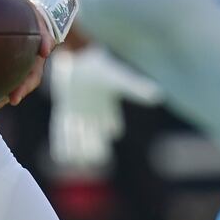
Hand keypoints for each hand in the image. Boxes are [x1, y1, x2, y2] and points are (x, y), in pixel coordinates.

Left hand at [0, 0, 52, 112]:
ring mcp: (26, 64)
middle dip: (24, 85)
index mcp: (37, 33)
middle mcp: (35, 52)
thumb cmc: (17, 6)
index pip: (45, 37)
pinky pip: (8, 85)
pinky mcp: (15, 71)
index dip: (46, 41)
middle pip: (34, 71)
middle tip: (13, 97)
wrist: (25, 21)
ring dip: (9, 95)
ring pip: (21, 83)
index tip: (45, 50)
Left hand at [46, 45, 162, 168]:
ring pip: (80, 136)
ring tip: (79, 163)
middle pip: (96, 136)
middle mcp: (93, 113)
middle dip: (96, 148)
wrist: (76, 56)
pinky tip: (61, 156)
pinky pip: (63, 130)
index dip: (113, 130)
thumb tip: (158, 95)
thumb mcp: (119, 79)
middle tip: (96, 160)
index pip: (113, 126)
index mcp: (108, 108)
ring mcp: (78, 112)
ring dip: (79, 149)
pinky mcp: (64, 110)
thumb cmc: (99, 66)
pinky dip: (63, 143)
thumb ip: (136, 89)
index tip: (113, 133)